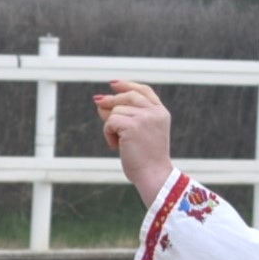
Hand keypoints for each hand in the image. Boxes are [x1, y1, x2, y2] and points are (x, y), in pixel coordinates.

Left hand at [93, 79, 174, 202]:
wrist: (153, 175)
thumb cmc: (145, 159)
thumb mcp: (137, 134)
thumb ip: (124, 116)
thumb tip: (100, 103)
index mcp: (161, 113)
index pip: (144, 91)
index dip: (128, 85)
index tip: (113, 84)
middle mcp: (154, 112)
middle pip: (128, 96)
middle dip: (110, 99)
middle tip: (97, 102)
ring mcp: (144, 117)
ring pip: (116, 110)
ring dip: (111, 126)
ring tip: (119, 143)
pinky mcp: (132, 125)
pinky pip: (110, 121)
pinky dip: (108, 134)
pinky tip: (115, 146)